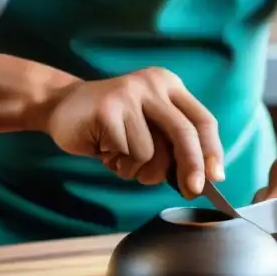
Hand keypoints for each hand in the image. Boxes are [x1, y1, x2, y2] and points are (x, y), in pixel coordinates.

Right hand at [42, 67, 223, 198]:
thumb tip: (201, 180)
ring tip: (119, 156)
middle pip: (183, 134)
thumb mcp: (147, 128)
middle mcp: (153, 85)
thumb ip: (172, 145)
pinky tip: (104, 150)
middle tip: (191, 190)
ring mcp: (130, 94)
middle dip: (191, 167)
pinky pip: (126, 154)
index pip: (202, 120)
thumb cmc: (111, 126)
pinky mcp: (108, 110)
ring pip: (151, 153)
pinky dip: (117, 163)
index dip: (212, 151)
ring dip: (136, 169)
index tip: (216, 177)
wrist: (60, 106)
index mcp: (169, 85)